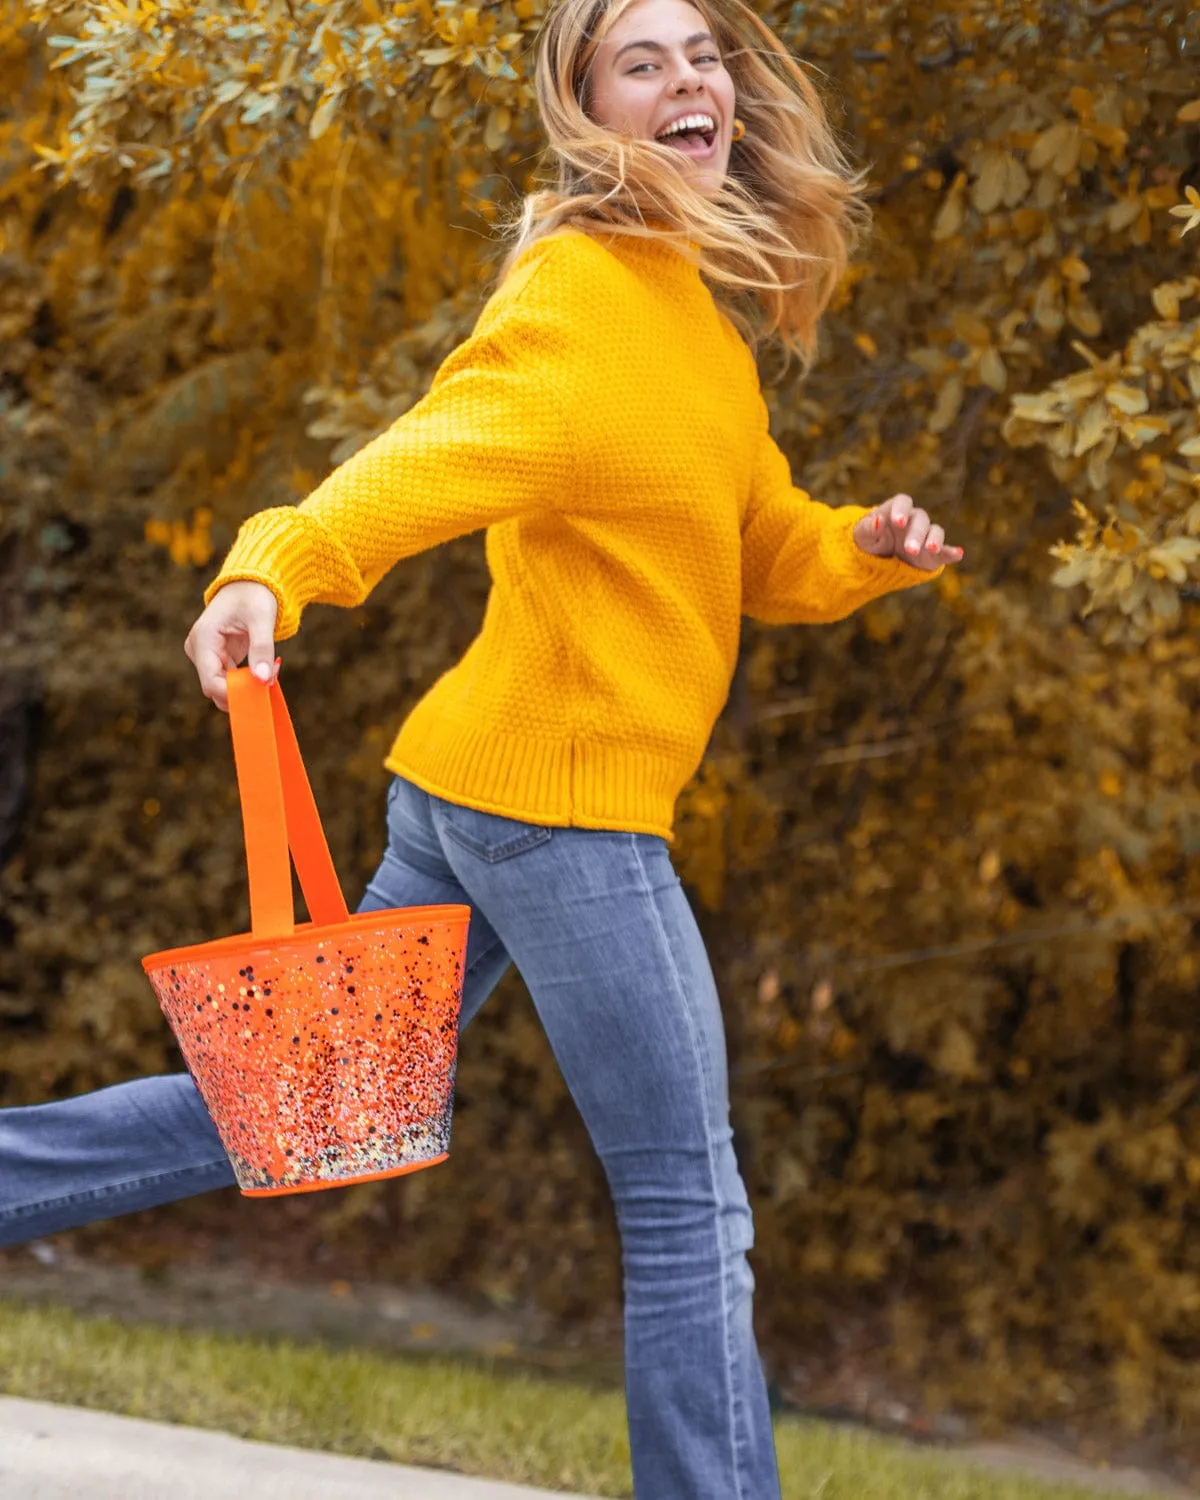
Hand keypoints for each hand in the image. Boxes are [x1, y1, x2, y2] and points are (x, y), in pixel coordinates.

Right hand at [184, 580, 279, 712]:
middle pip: (216, 687)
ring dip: (247, 687)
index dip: (234, 694)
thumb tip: (263, 680)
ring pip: (223, 687)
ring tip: (271, 674)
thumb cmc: (254, 595)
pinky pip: (229, 679)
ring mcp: (206, 655)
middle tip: (271, 684)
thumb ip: (262, 649)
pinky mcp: (217, 658)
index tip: (261, 693)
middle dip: (243, 692)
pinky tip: (265, 673)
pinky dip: (247, 681)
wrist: (251, 583)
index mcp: (203, 639)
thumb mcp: (262, 619)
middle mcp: (199, 649)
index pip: (211, 682)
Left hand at [853, 493, 963, 570]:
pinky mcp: (933, 554)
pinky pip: (945, 551)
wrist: (877, 557)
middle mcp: (914, 520)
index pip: (902, 502)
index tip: (898, 522)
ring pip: (935, 532)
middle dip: (916, 534)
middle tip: (910, 549)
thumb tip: (878, 520)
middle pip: (920, 520)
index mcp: (896, 510)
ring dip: (934, 540)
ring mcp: (925, 536)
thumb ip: (868, 528)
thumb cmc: (869, 540)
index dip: (901, 510)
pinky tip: (958, 553)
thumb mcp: (862, 536)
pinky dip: (952, 552)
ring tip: (930, 550)